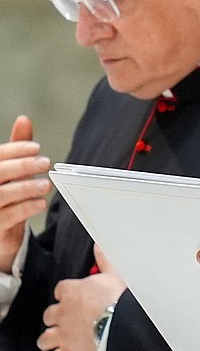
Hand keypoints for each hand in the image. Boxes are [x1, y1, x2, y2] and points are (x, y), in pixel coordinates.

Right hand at [0, 116, 51, 273]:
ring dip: (26, 188)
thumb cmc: (4, 194)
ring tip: (46, 185)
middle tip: (45, 163)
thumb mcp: (9, 171)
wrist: (0, 231)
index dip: (15, 149)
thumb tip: (24, 119)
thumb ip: (15, 149)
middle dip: (22, 166)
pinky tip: (40, 203)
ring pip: (1, 195)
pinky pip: (6, 217)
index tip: (36, 147)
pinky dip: (25, 208)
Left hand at [38, 246, 126, 350]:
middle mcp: (63, 313)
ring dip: (47, 339)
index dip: (66, 293)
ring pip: (46, 337)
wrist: (121, 325)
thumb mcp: (115, 274)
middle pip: (50, 314)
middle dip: (53, 317)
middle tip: (60, 319)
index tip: (71, 294)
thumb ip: (104, 260)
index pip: (61, 289)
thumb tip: (99, 245)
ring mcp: (63, 334)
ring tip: (49, 341)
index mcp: (72, 292)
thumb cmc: (119, 299)